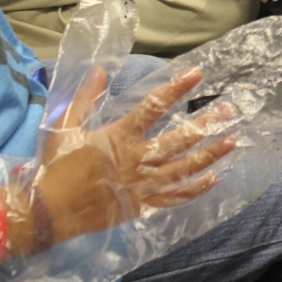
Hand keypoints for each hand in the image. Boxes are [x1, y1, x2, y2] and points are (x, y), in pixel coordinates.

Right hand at [31, 65, 236, 245]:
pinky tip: (214, 178)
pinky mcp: (142, 205)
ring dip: (210, 154)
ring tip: (232, 141)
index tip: (197, 74)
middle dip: (206, 124)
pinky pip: (175, 197)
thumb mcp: (64, 127)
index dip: (176, 88)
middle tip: (229, 111)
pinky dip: (195, 188)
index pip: (154, 106)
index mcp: (120, 136)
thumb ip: (84, 98)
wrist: (48, 212)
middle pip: (180, 139)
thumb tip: (99, 69)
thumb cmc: (56, 167)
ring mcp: (143, 184)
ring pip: (184, 168)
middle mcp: (137, 159)